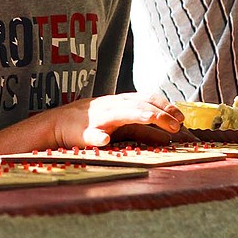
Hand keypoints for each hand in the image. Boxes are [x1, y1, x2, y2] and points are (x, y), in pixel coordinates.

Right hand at [49, 92, 182, 148]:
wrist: (56, 124)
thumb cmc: (92, 123)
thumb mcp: (119, 123)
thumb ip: (141, 127)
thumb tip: (168, 135)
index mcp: (119, 103)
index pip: (145, 97)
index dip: (164, 104)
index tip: (180, 116)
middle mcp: (110, 106)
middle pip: (138, 104)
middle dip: (159, 112)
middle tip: (176, 125)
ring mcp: (96, 119)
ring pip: (118, 114)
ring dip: (137, 115)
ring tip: (152, 118)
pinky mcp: (81, 134)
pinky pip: (90, 134)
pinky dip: (97, 137)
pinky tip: (103, 141)